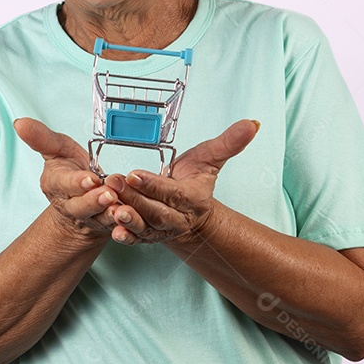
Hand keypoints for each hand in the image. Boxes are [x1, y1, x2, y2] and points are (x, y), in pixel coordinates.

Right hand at [13, 118, 121, 239]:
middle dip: (95, 201)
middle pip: (82, 206)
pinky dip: (126, 224)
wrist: (81, 202)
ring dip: (111, 214)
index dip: (77, 183)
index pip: (65, 185)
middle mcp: (72, 206)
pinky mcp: (108, 226)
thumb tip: (20, 123)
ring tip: (120, 207)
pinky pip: (118, 228)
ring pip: (101, 218)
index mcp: (56, 185)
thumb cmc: (69, 171)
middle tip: (109, 194)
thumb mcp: (57, 150)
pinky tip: (133, 217)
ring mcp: (91, 218)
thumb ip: (41, 138)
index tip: (90, 179)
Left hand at [104, 119, 259, 244]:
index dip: (153, 185)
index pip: (172, 193)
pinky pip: (136, 239)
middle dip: (134, 198)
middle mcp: (177, 218)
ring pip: (144, 226)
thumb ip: (229, 142)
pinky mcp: (147, 237)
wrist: (192, 214)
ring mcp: (161, 230)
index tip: (134, 174)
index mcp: (192, 199)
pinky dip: (125, 236)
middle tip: (113, 182)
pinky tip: (114, 230)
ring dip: (127, 218)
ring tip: (111, 207)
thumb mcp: (210, 158)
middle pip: (155, 211)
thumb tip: (252, 124)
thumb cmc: (196, 180)